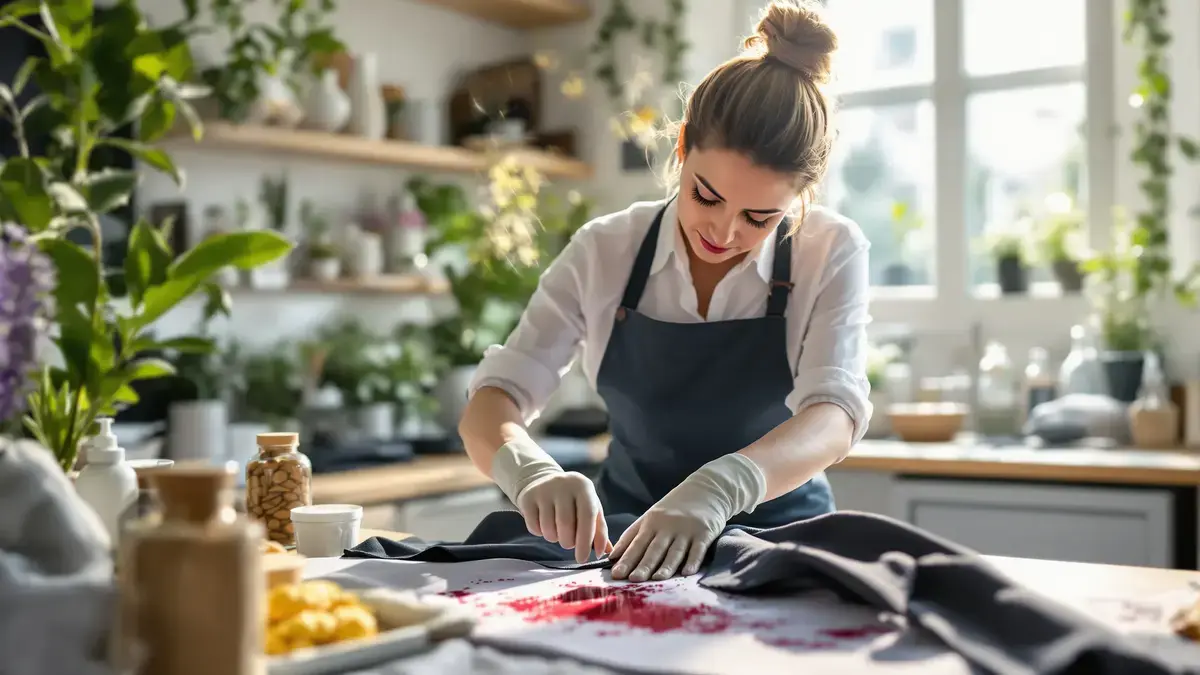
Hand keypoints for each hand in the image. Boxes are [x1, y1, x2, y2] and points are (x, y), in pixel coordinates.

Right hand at [517, 471, 611, 563]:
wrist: (543, 481)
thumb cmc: (573, 500)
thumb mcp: (590, 508)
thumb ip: (599, 530)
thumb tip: (604, 552)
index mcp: (583, 486)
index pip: (587, 516)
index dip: (585, 541)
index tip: (582, 559)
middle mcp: (563, 484)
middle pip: (566, 524)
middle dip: (568, 542)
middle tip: (569, 542)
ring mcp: (544, 489)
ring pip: (549, 528)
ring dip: (554, 538)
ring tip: (557, 531)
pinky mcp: (528, 497)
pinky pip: (534, 527)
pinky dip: (540, 533)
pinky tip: (544, 524)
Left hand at [609, 454, 766, 581]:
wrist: (705, 490)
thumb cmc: (673, 508)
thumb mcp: (650, 517)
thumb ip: (632, 536)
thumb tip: (612, 557)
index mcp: (651, 523)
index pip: (637, 544)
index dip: (627, 559)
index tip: (616, 574)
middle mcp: (668, 526)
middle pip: (655, 549)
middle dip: (644, 565)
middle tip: (633, 579)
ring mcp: (687, 530)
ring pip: (675, 551)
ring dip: (666, 565)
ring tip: (657, 579)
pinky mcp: (705, 532)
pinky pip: (698, 549)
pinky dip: (693, 561)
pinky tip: (687, 572)